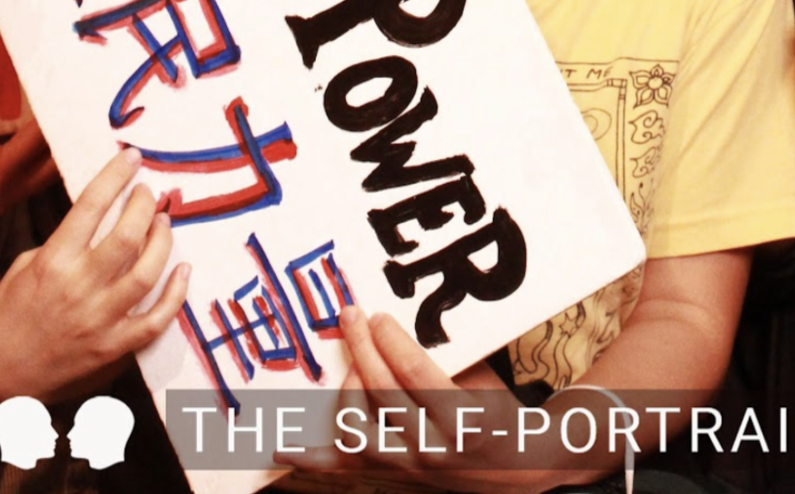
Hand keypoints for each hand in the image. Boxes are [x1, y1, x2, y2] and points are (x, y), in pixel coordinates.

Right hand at [0, 147, 188, 403]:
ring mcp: (99, 321)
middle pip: (127, 235)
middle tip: (148, 193)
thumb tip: (101, 220)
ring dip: (163, 241)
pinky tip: (183, 271)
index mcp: (52, 262)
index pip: (89, 206)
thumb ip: (64, 244)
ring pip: (148, 273)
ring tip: (163, 224)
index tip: (131, 156)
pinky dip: (176, 294)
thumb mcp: (24, 268)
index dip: (114, 175)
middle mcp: (78, 288)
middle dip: (144, 205)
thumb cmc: (7, 317)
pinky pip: (155, 320)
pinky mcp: (113, 349)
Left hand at [279, 306, 551, 491]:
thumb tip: (393, 327)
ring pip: (359, 431)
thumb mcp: (482, 378)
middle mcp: (434, 448)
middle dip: (362, 349)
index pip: (415, 373)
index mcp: (464, 417)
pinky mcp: (393, 477)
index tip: (378, 316)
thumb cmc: (497, 411)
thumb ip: (442, 358)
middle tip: (350, 317)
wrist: (512, 467)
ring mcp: (410, 468)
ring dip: (347, 390)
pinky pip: (346, 468)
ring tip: (352, 365)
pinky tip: (282, 447)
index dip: (390, 341)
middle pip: (383, 394)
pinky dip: (311, 459)